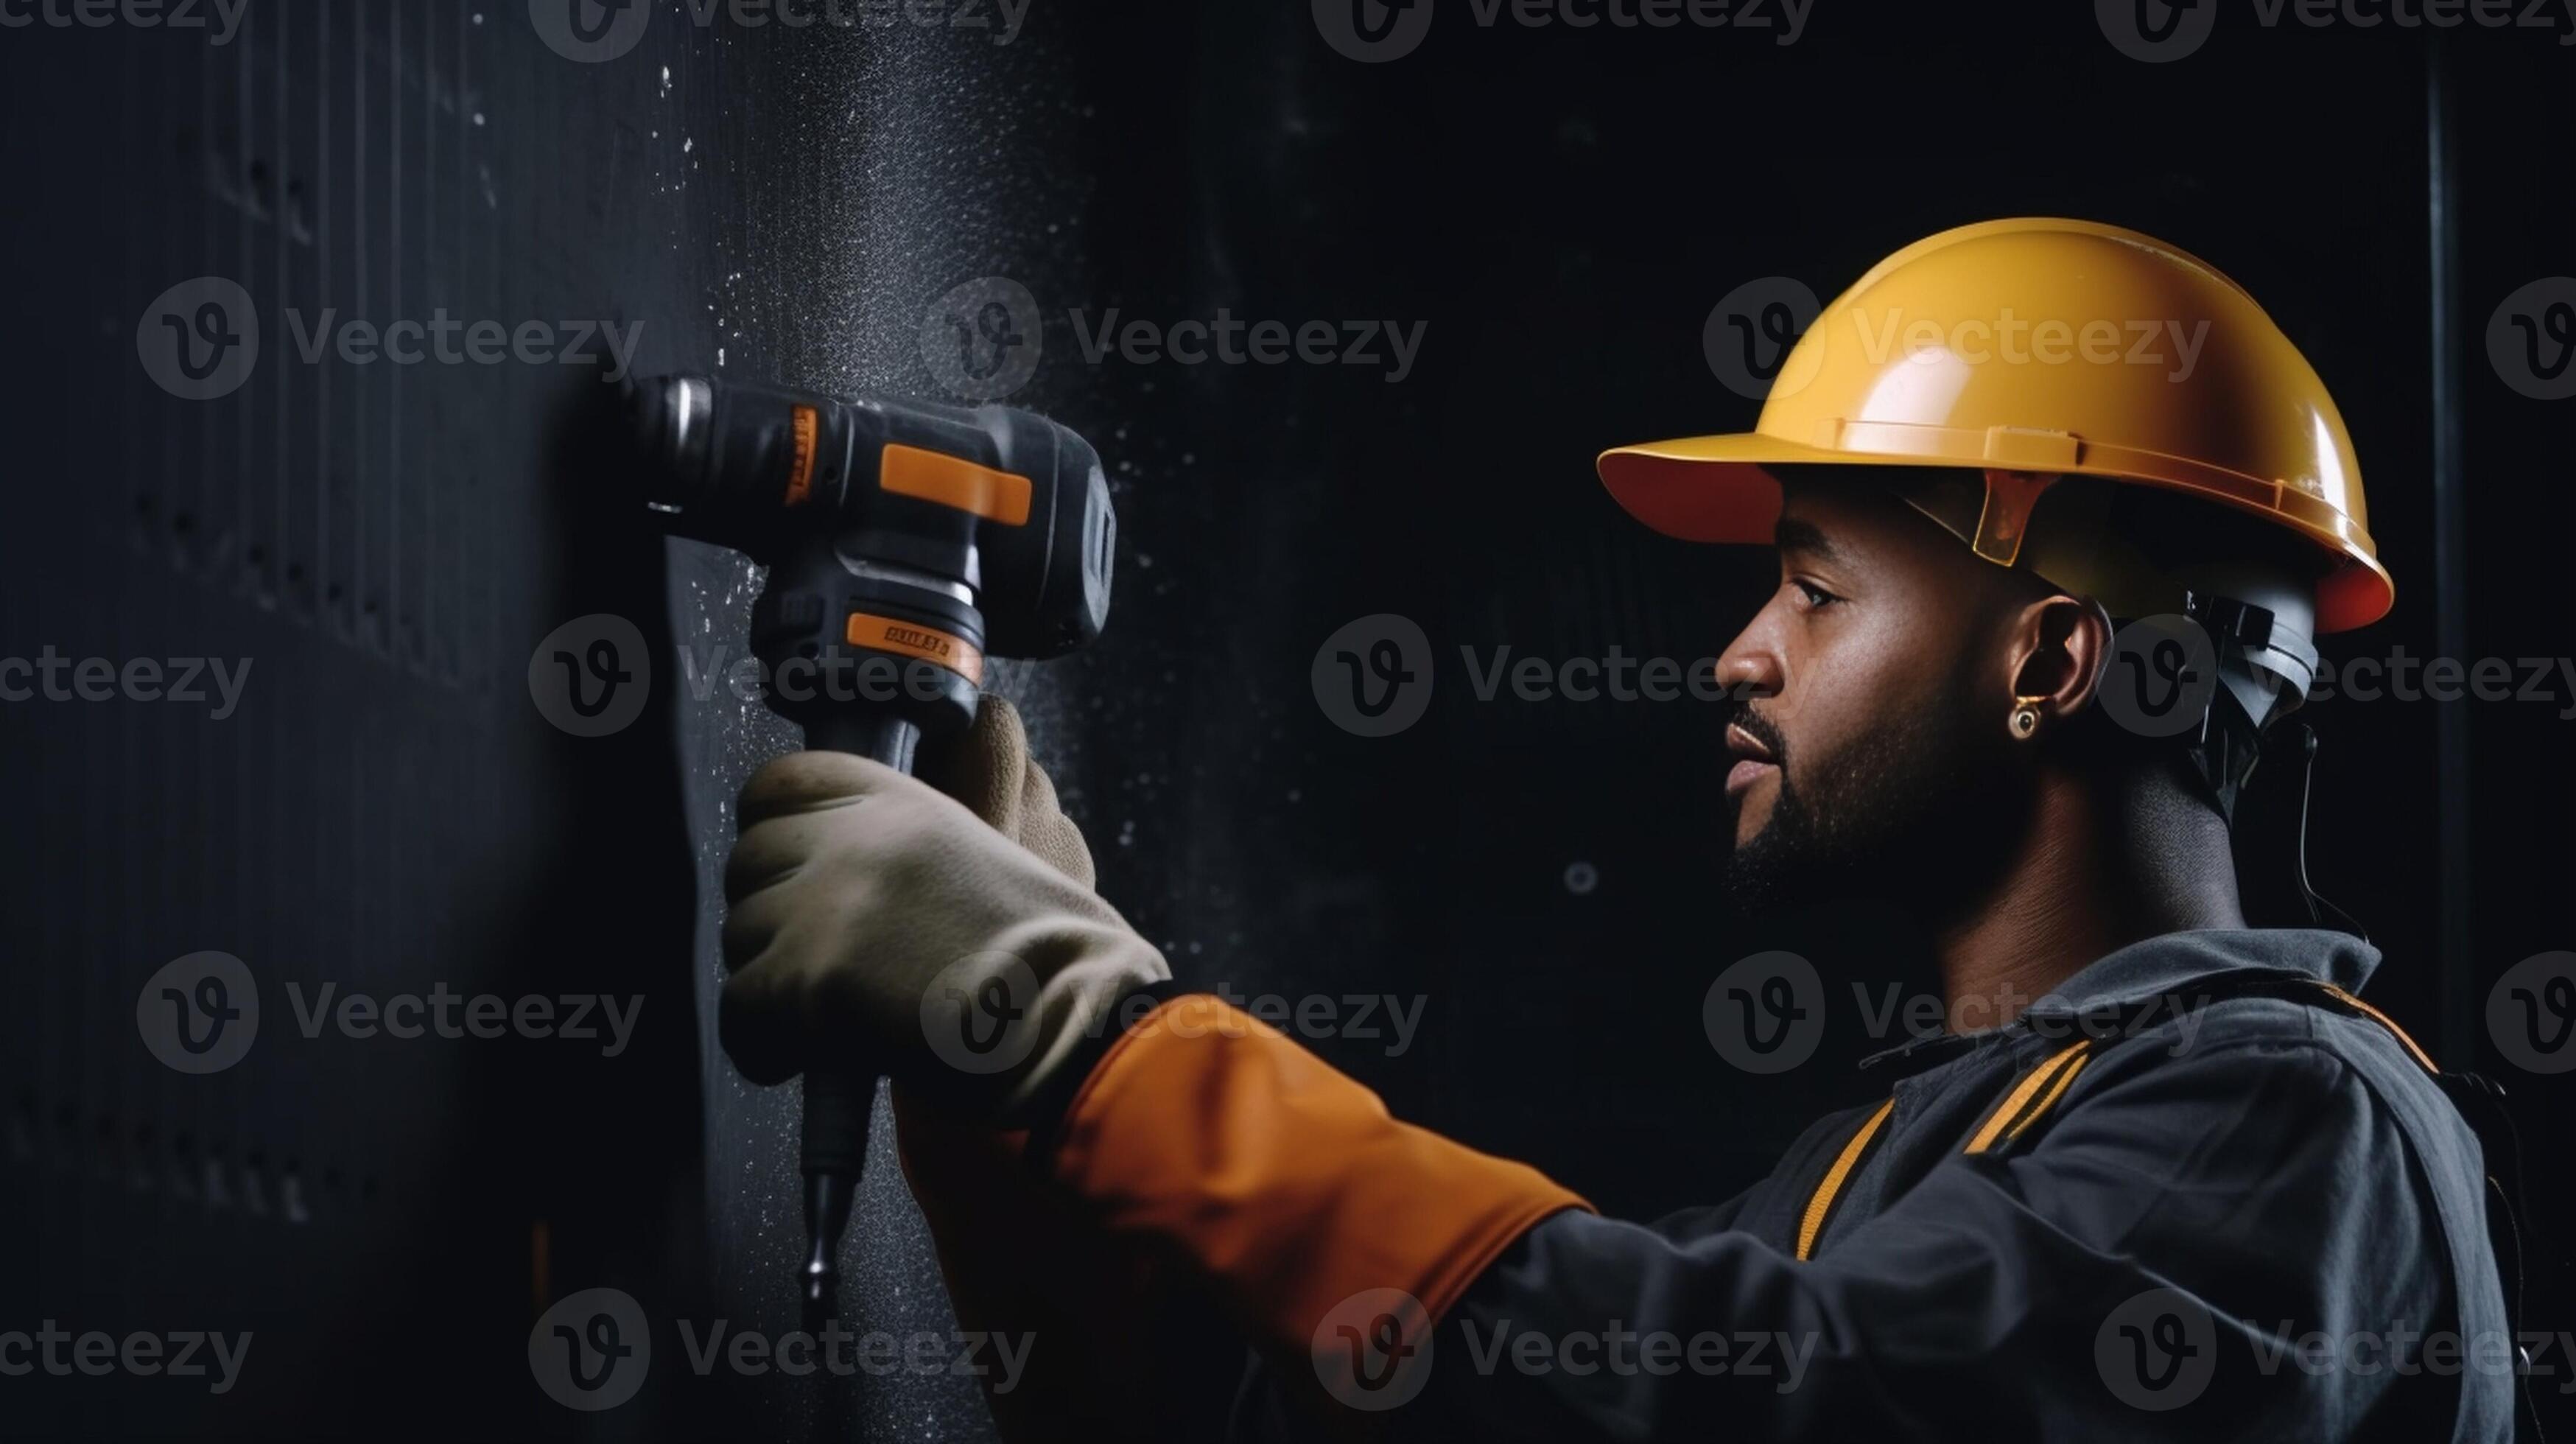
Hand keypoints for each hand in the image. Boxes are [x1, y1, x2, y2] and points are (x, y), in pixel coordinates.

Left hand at [718, 706, 1168, 1122]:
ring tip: (825, 1015)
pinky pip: (738, 1011)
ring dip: (768, 979)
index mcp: (903, 800)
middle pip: (747, 858)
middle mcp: (858, 838)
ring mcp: (830, 903)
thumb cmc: (1054, 961)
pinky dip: (761, 1043)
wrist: (1072, 1027)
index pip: (779, 782)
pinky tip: (800, 1057)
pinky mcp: (811, 978)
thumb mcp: (989, 853)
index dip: (769, 829)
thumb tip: (831, 863)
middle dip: (769, 914)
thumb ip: (909, 840)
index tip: (784, 870)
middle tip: (814, 960)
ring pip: (738, 936)